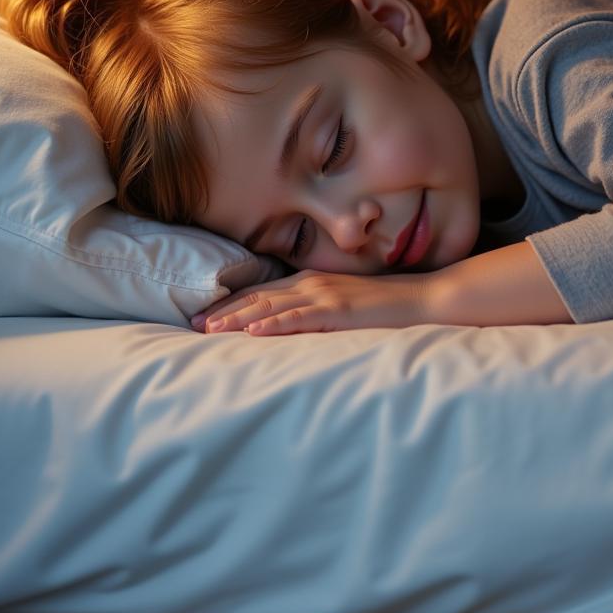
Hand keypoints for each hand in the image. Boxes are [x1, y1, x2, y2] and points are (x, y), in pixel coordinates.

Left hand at [191, 269, 436, 334]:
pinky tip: (254, 330)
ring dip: (237, 318)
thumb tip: (285, 327)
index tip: (203, 317)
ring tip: (211, 329)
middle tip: (194, 325)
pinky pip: (299, 318)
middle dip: (223, 312)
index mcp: (308, 282)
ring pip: (270, 306)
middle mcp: (310, 284)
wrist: (418, 298)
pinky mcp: (337, 310)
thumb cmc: (381, 306)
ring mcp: (323, 295)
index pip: (260, 292)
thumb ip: (314, 311)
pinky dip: (274, 323)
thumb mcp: (341, 305)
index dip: (230, 304)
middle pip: (257, 297)